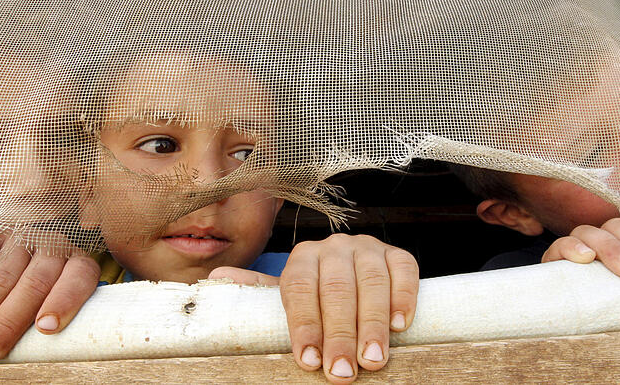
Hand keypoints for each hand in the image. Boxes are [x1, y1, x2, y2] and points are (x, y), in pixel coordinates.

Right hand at [0, 229, 99, 362]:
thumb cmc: (48, 275)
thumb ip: (56, 304)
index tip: (46, 327)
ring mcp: (21, 236)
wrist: (29, 227)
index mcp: (78, 259)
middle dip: (6, 324)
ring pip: (1, 279)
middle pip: (33, 285)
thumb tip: (38, 340)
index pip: (79, 277)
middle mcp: (53, 244)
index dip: (64, 301)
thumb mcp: (62, 285)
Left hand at [210, 234, 418, 383]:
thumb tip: (215, 278)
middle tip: (342, 371)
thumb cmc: (315, 296)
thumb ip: (257, 293)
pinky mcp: (397, 254)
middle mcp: (334, 247)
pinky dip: (402, 296)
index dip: (304, 325)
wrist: (351, 275)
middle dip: (339, 334)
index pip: (299, 288)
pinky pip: (404, 270)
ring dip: (372, 324)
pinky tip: (399, 325)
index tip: (308, 361)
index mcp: (302, 258)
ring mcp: (368, 248)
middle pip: (336, 289)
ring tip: (372, 360)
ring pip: (370, 282)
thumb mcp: (286, 297)